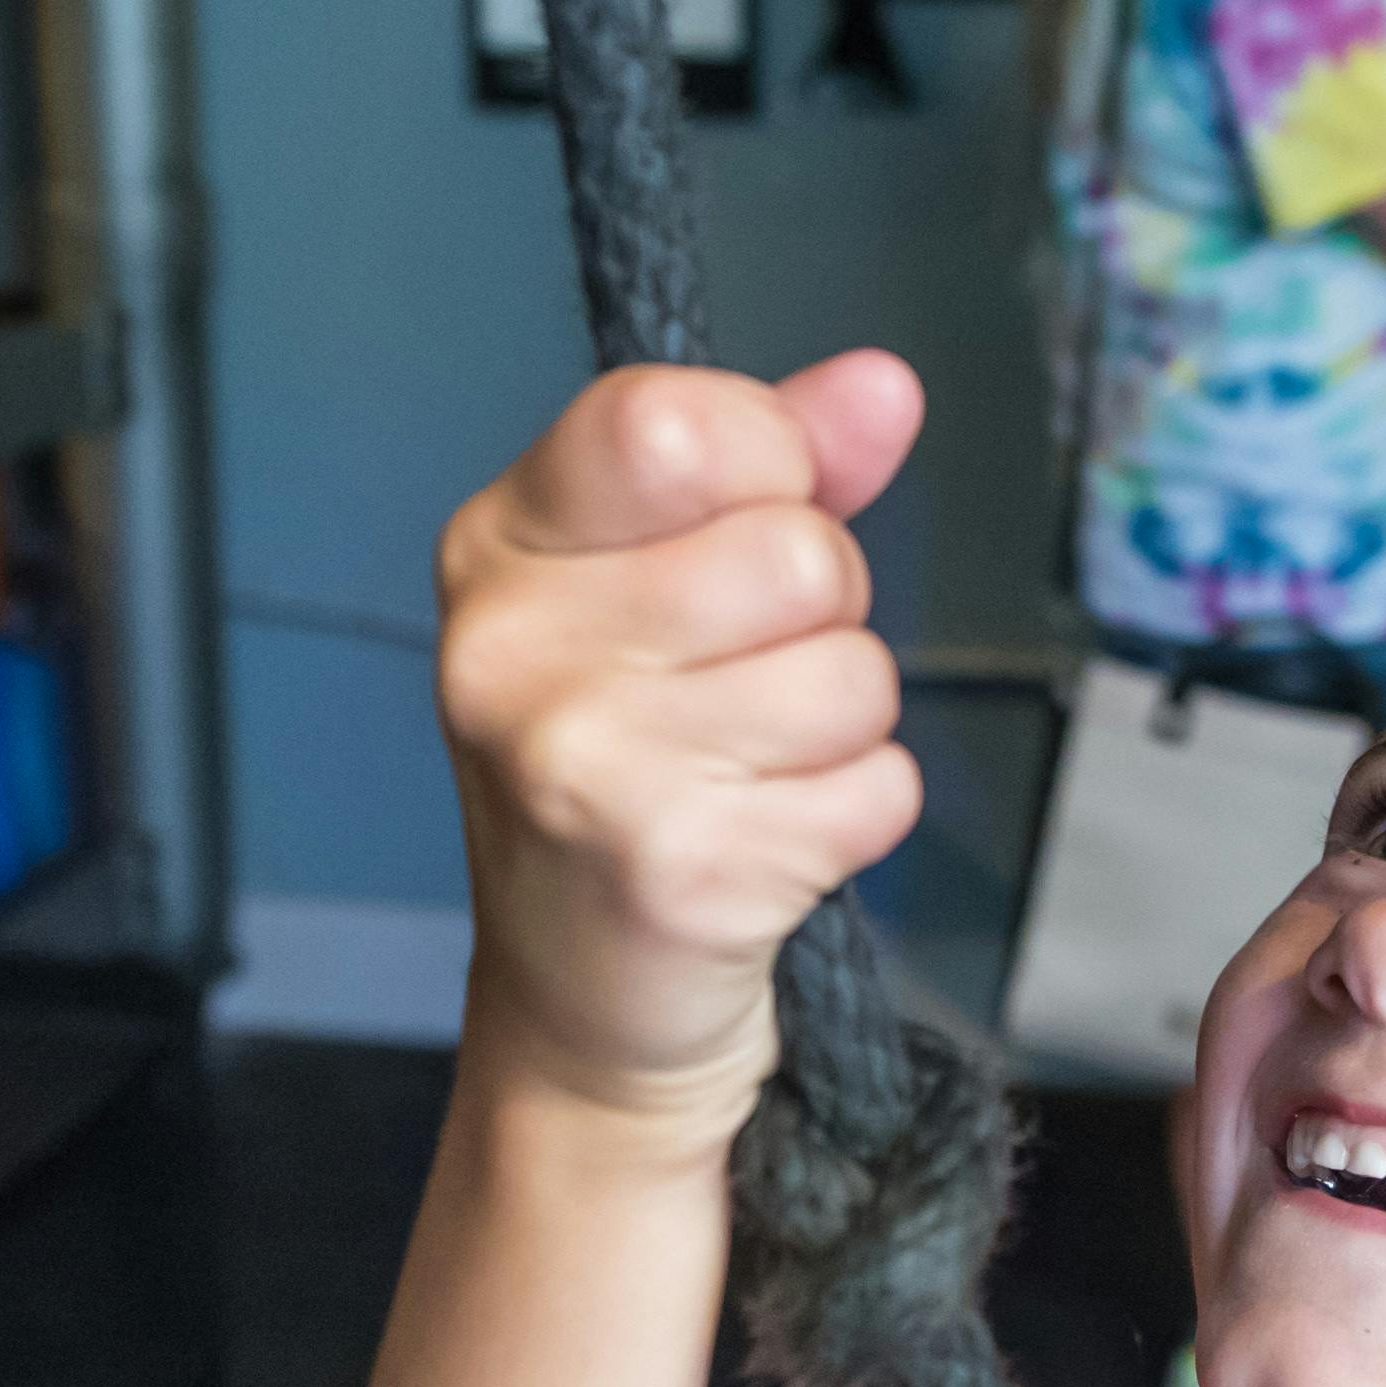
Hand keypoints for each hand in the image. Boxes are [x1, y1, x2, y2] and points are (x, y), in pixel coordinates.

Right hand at [433, 354, 930, 1146]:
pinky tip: (771, 843)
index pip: (670, 420)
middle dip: (823, 615)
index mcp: (499, 549)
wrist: (579, 1000)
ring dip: (844, 725)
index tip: (753, 518)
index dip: (772, 460)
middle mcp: (512, 651)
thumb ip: (778, 465)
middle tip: (746, 686)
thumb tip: (886, 386)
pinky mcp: (676, 871)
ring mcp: (585, 766)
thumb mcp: (663, 583)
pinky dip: (857, 816)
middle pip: (798, 553)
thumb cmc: (630, 765)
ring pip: (853, 672)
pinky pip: (876, 786)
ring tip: (755, 771)